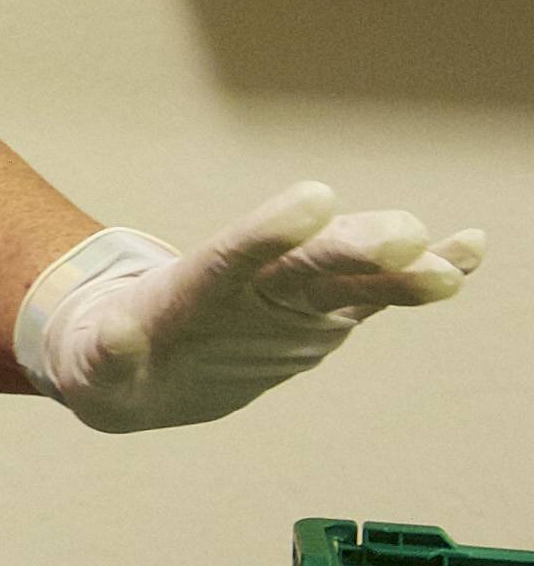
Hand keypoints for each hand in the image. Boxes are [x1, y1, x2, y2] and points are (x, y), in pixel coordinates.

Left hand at [20, 182, 486, 433]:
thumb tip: (112, 337)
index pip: (229, 256)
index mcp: (190, 290)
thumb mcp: (98, 367)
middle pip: (302, 262)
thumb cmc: (112, 360)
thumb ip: (108, 353)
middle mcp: (249, 285)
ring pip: (348, 276)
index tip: (314, 198)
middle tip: (404, 233)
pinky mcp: (322, 317)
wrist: (142, 361)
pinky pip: (374, 294)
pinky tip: (467, 251)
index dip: (269, 231)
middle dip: (350, 247)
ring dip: (397, 267)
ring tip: (447, 257)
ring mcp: (290, 298)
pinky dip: (417, 276)